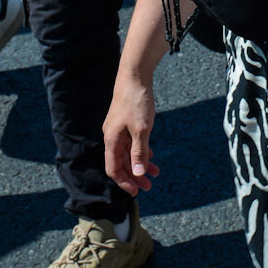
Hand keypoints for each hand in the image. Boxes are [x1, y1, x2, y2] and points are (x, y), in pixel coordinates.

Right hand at [103, 72, 159, 195]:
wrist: (135, 76)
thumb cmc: (136, 101)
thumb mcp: (141, 129)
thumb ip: (139, 152)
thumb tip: (138, 174)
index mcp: (111, 140)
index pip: (113, 169)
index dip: (124, 182)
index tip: (137, 191)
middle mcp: (112, 136)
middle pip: (121, 163)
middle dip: (135, 176)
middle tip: (149, 186)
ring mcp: (119, 129)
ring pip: (129, 152)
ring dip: (141, 163)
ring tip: (155, 172)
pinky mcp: (126, 122)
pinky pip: (132, 141)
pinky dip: (141, 150)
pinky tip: (151, 154)